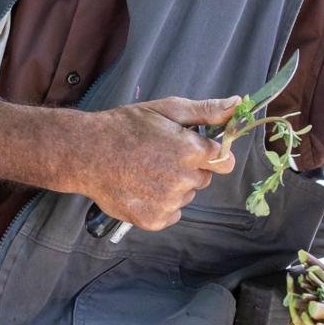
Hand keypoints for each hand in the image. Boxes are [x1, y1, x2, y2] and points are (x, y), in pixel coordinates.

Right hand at [57, 96, 239, 230]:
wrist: (85, 153)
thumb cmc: (125, 127)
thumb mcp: (166, 109)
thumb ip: (205, 110)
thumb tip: (238, 104)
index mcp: (190, 150)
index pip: (223, 158)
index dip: (208, 151)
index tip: (192, 147)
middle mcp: (183, 180)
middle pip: (203, 178)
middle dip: (188, 168)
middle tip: (159, 155)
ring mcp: (168, 203)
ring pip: (186, 196)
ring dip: (173, 187)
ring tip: (145, 171)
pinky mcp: (154, 220)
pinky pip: (171, 213)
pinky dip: (160, 204)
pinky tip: (140, 188)